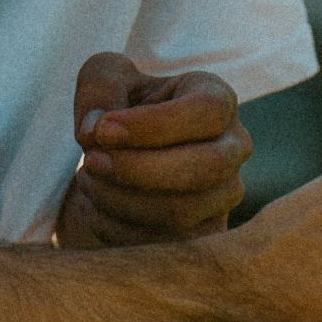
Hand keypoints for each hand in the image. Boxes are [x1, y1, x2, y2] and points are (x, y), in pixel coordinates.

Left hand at [55, 52, 250, 247]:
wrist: (119, 158)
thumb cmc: (118, 109)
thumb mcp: (104, 78)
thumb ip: (100, 88)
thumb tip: (94, 131)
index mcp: (218, 100)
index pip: (206, 111)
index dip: (152, 124)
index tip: (102, 130)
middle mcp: (233, 148)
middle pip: (205, 168)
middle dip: (137, 169)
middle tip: (90, 159)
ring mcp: (224, 196)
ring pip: (180, 211)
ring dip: (120, 198)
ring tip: (88, 178)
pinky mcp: (204, 236)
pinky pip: (164, 244)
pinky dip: (118, 227)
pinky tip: (97, 205)